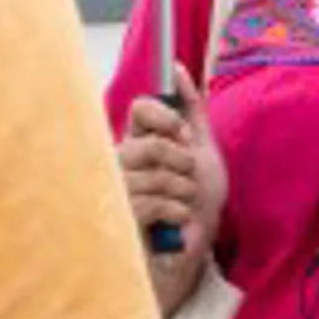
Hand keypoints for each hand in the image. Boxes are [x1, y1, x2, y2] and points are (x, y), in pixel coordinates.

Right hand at [116, 66, 226, 295]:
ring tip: (184, 203)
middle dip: (181, 162)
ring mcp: (117, 192)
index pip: (141, 108)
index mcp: (139, 141)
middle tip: (188, 178)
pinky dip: (176, 211)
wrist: (194, 249)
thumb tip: (179, 69)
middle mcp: (122, 163)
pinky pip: (150, 203)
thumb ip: (190, 109)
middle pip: (150, 143)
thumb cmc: (195, 201)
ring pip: (154, 176)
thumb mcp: (201, 149)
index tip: (185, 135)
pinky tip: (178, 220)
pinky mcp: (119, 221)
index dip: (167, 118)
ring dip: (182, 191)